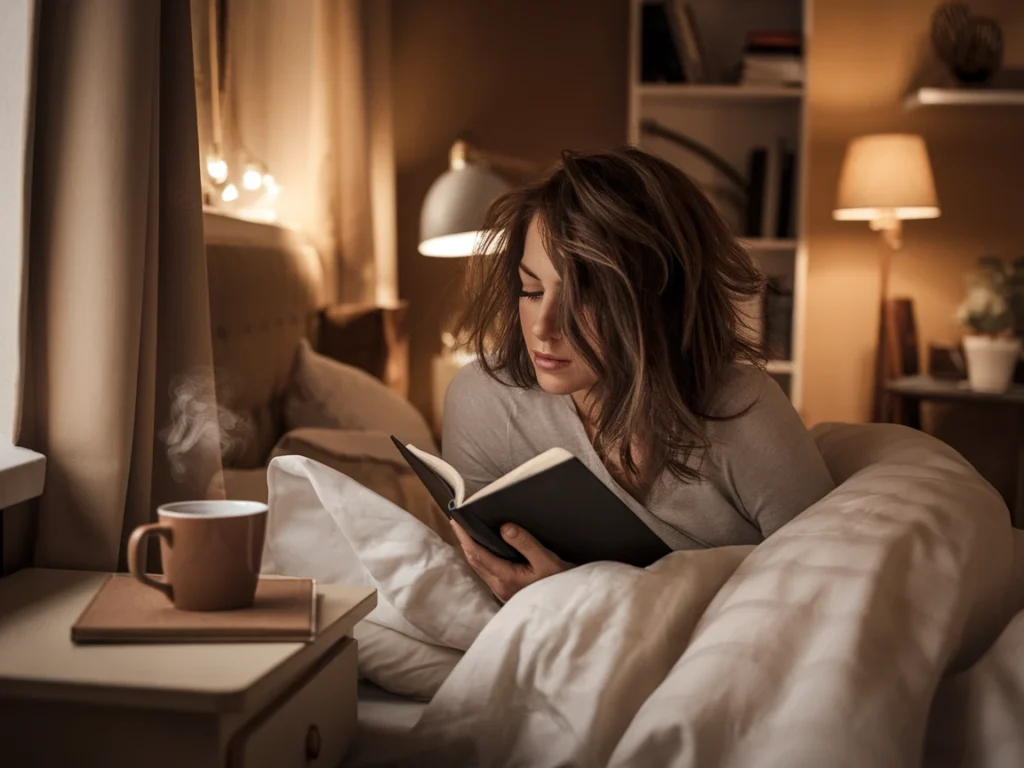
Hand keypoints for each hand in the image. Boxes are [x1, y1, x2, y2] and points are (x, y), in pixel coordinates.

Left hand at [450, 520, 570, 602]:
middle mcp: (499, 586)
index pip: (477, 554)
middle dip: (464, 541)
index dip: (465, 536)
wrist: (566, 609)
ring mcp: (502, 591)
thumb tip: (504, 527)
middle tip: (458, 522)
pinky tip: (485, 550)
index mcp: (505, 577)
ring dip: (471, 550)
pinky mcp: (507, 592)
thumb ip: (526, 543)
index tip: (456, 520)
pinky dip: (481, 558)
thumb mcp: (547, 561)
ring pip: (479, 568)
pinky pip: (487, 572)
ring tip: (468, 533)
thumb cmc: (560, 584)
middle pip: (474, 561)